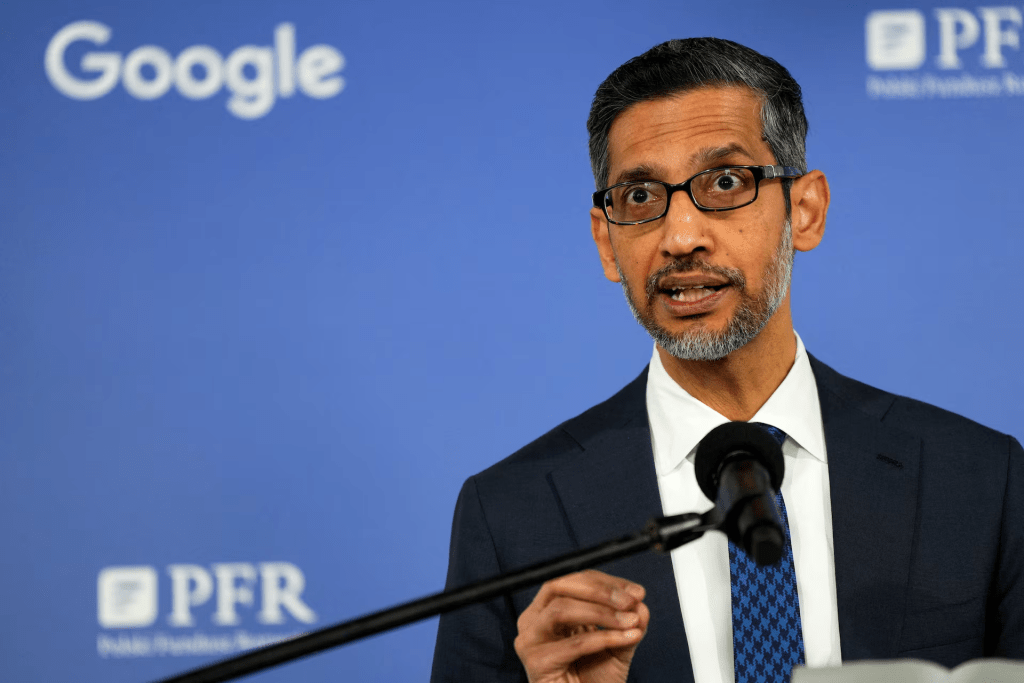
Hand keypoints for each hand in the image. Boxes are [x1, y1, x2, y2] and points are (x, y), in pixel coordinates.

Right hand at [513, 569, 648, 682]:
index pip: (573, 580)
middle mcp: (533, 620)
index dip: (606, 582)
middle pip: (559, 586)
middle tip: (631, 601)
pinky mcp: (536, 663)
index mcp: (548, 609)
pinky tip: (625, 639)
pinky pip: (574, 644)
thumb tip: (640, 603)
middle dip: (600, 591)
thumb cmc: (594, 680)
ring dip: (601, 612)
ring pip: (561, 609)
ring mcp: (530, 641)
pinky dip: (604, 638)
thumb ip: (629, 622)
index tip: (636, 592)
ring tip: (630, 622)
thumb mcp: (618, 644)